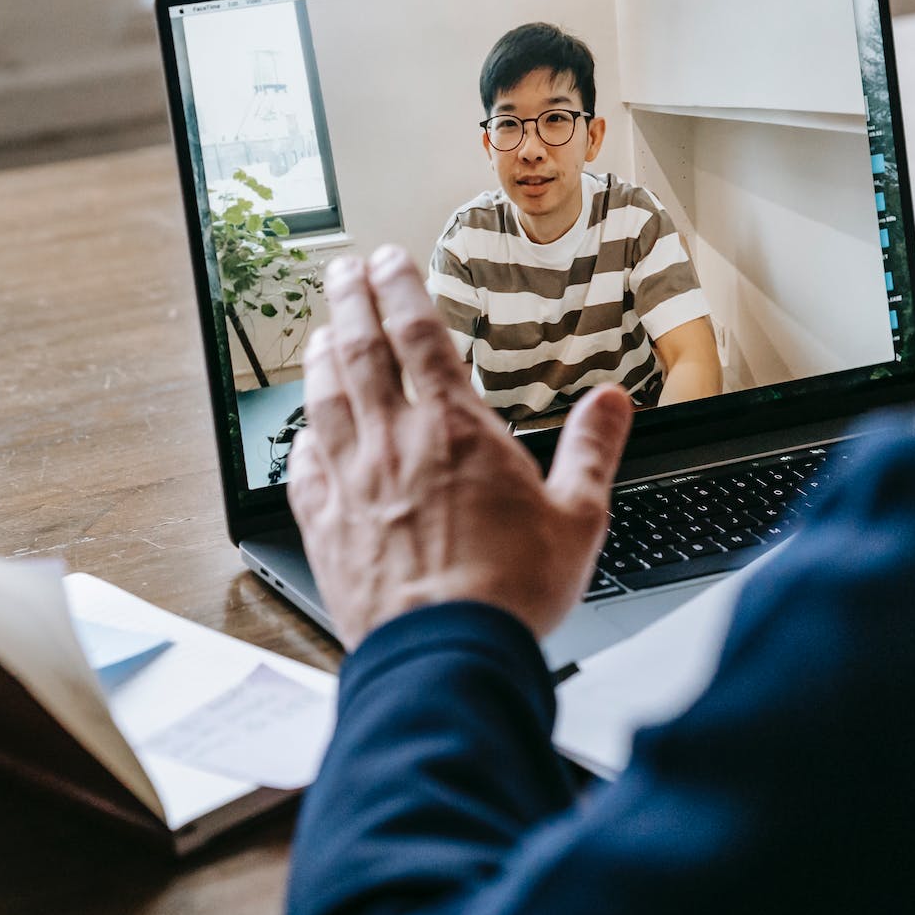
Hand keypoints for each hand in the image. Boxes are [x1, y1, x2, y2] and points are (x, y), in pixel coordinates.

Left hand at [287, 246, 634, 646]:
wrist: (446, 655)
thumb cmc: (510, 592)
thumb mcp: (577, 516)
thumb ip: (592, 450)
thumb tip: (613, 402)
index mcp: (454, 430)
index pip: (418, 335)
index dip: (399, 288)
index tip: (386, 259)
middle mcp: (394, 445)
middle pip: (361, 353)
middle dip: (350, 302)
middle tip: (341, 272)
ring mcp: (352, 485)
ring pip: (324, 402)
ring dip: (319, 360)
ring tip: (320, 334)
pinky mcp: (326, 530)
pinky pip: (304, 472)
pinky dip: (301, 444)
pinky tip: (302, 439)